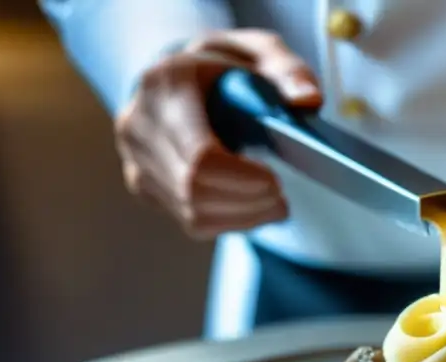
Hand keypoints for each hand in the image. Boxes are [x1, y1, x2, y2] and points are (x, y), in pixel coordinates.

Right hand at [115, 30, 321, 239]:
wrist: (181, 81)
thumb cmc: (226, 68)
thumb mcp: (260, 54)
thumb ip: (289, 71)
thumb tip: (309, 100)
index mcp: (165, 85)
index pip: (199, 156)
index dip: (243, 179)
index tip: (275, 181)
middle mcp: (139, 125)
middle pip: (196, 189)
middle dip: (249, 201)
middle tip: (282, 199)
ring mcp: (136, 160)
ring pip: (193, 213)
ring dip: (245, 216)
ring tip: (275, 205)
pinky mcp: (145, 188)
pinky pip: (192, 222)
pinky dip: (231, 223)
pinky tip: (253, 209)